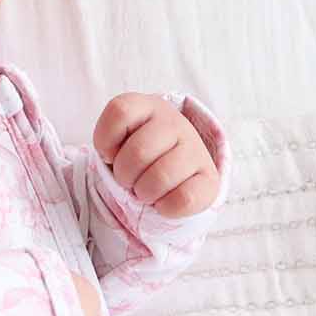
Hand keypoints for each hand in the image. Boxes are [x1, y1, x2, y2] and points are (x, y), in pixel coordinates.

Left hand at [93, 93, 220, 218]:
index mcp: (148, 107)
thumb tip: (113, 158)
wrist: (177, 171)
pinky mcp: (210, 179)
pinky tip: (164, 201)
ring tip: (146, 190)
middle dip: (124, 175)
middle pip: (137, 152)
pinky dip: (166, 208)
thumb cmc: (140, 155)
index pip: (119, 111)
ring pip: (160, 178)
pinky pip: (183, 199)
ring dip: (144, 193)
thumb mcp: (119, 140)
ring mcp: (195, 149)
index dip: (105, 141)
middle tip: (130, 179)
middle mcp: (175, 122)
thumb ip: (108, 139)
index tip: (111, 154)